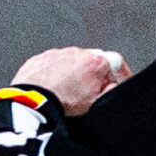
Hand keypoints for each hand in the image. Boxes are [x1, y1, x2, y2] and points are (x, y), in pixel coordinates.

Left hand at [10, 47, 129, 112]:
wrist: (34, 102)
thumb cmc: (64, 102)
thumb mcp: (98, 102)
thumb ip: (113, 89)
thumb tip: (117, 84)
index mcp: (96, 62)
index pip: (117, 62)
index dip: (121, 74)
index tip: (120, 81)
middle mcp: (77, 53)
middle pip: (93, 62)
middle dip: (94, 75)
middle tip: (89, 92)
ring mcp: (58, 54)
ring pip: (72, 62)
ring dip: (73, 74)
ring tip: (67, 92)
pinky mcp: (41, 58)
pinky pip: (53, 64)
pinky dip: (55, 74)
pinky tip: (53, 88)